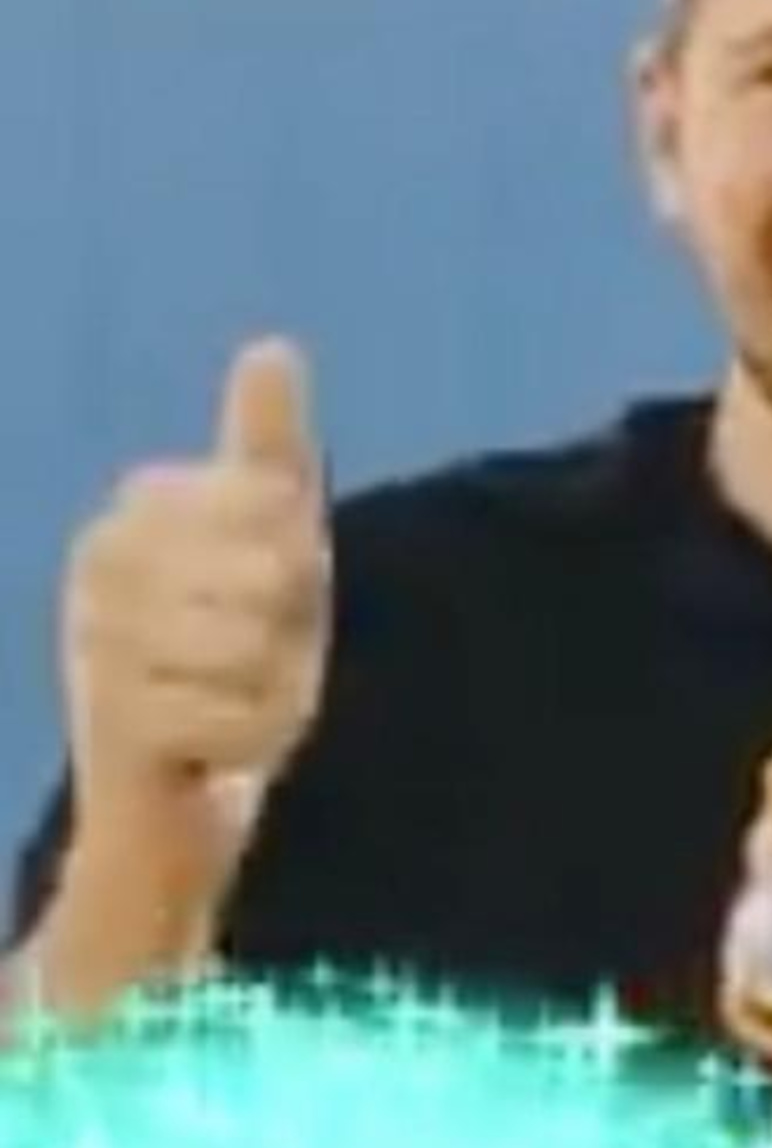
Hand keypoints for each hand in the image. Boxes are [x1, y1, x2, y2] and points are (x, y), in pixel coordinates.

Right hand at [59, 339, 329, 903]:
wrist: (179, 800)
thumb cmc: (239, 660)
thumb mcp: (277, 548)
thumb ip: (270, 451)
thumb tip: (273, 347)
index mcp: (140, 508)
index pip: (273, 500)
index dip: (302, 560)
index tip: (275, 595)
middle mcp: (100, 562)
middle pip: (273, 573)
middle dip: (291, 632)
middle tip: (257, 664)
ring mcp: (94, 640)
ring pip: (254, 647)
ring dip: (275, 691)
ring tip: (237, 705)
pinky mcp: (110, 723)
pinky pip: (235, 716)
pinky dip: (251, 741)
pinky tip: (215, 753)